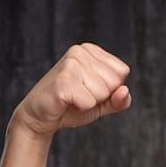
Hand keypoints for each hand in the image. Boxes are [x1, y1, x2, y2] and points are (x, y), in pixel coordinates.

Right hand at [12, 43, 131, 134]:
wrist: (40, 116)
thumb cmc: (72, 105)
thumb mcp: (102, 103)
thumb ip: (119, 100)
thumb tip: (125, 90)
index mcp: (91, 50)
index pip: (122, 71)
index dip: (109, 88)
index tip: (89, 89)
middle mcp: (79, 51)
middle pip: (114, 82)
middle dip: (100, 97)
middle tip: (79, 95)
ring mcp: (70, 64)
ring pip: (103, 92)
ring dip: (89, 103)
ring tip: (71, 98)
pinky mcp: (63, 80)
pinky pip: (90, 102)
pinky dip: (81, 108)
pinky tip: (65, 102)